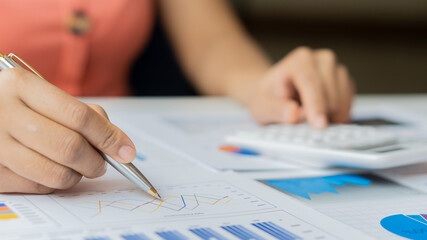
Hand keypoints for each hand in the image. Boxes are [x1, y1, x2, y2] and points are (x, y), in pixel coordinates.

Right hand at [0, 68, 135, 192]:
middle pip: (69, 147)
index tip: (127, 151)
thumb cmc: (15, 103)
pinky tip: (54, 170)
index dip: (109, 136)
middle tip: (102, 163)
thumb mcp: (42, 94)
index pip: (78, 116)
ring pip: (55, 173)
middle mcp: (3, 114)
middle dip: (97, 161)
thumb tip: (117, 143)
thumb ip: (81, 112)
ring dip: (78, 176)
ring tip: (79, 168)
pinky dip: (55, 184)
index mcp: (21, 86)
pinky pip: (37, 187)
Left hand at [244, 47, 353, 127]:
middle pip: (331, 93)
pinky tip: (322, 115)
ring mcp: (336, 69)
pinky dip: (338, 114)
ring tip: (309, 117)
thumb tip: (293, 114)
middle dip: (322, 114)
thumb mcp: (262, 106)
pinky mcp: (344, 81)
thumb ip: (276, 110)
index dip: (316, 105)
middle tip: (304, 123)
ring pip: (343, 99)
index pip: (311, 82)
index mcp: (299, 61)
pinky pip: (349, 102)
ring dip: (330, 115)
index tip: (319, 125)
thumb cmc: (268, 97)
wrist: (274, 93)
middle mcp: (321, 60)